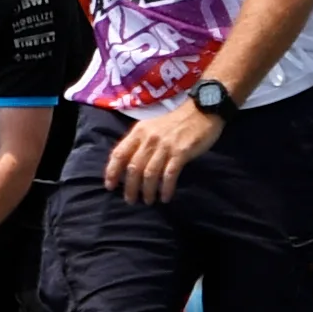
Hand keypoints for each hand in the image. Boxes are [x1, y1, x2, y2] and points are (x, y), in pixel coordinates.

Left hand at [104, 100, 223, 202]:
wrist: (202, 110)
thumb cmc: (175, 122)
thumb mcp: (151, 127)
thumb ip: (139, 142)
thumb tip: (127, 164)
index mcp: (138, 132)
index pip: (118, 154)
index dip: (112, 172)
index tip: (109, 186)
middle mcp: (149, 139)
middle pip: (133, 168)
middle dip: (130, 187)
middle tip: (130, 200)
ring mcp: (165, 146)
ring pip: (150, 174)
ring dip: (147, 191)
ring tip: (148, 201)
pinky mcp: (181, 152)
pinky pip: (169, 174)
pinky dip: (166, 188)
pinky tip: (165, 197)